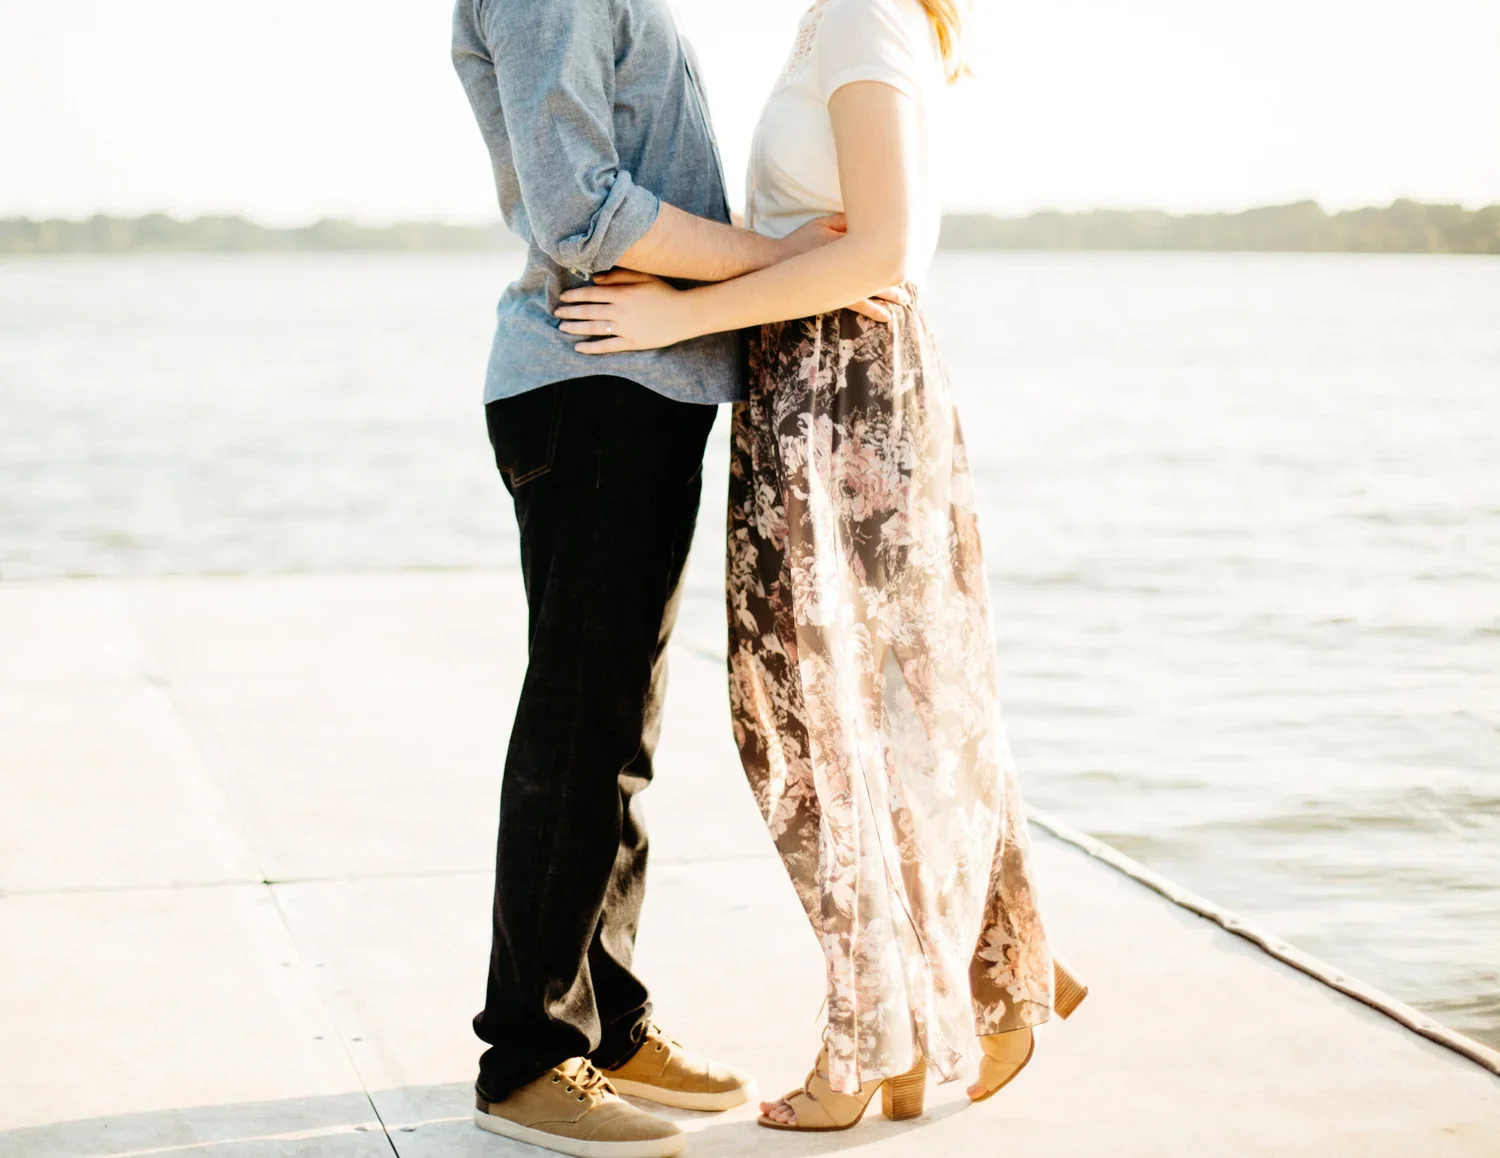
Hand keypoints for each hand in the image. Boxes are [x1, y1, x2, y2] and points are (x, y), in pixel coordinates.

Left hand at [556, 270, 695, 352]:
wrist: (684, 314)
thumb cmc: (664, 293)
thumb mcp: (643, 277)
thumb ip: (619, 276)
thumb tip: (596, 280)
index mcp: (623, 293)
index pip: (592, 294)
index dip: (575, 296)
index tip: (563, 298)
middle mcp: (621, 311)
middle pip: (589, 311)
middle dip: (570, 312)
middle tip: (556, 313)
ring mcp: (626, 328)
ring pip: (594, 328)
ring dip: (576, 328)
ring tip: (562, 328)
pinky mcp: (632, 342)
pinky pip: (608, 346)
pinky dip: (592, 347)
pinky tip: (579, 347)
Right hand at [780, 217, 907, 323]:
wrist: (773, 264)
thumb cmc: (797, 243)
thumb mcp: (820, 223)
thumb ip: (842, 220)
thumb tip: (864, 217)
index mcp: (846, 246)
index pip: (876, 249)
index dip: (894, 254)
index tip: (908, 258)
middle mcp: (845, 265)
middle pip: (878, 272)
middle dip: (896, 280)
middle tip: (911, 288)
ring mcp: (839, 282)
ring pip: (872, 290)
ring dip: (889, 297)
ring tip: (903, 304)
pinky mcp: (832, 295)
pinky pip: (858, 304)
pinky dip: (873, 308)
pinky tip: (884, 316)